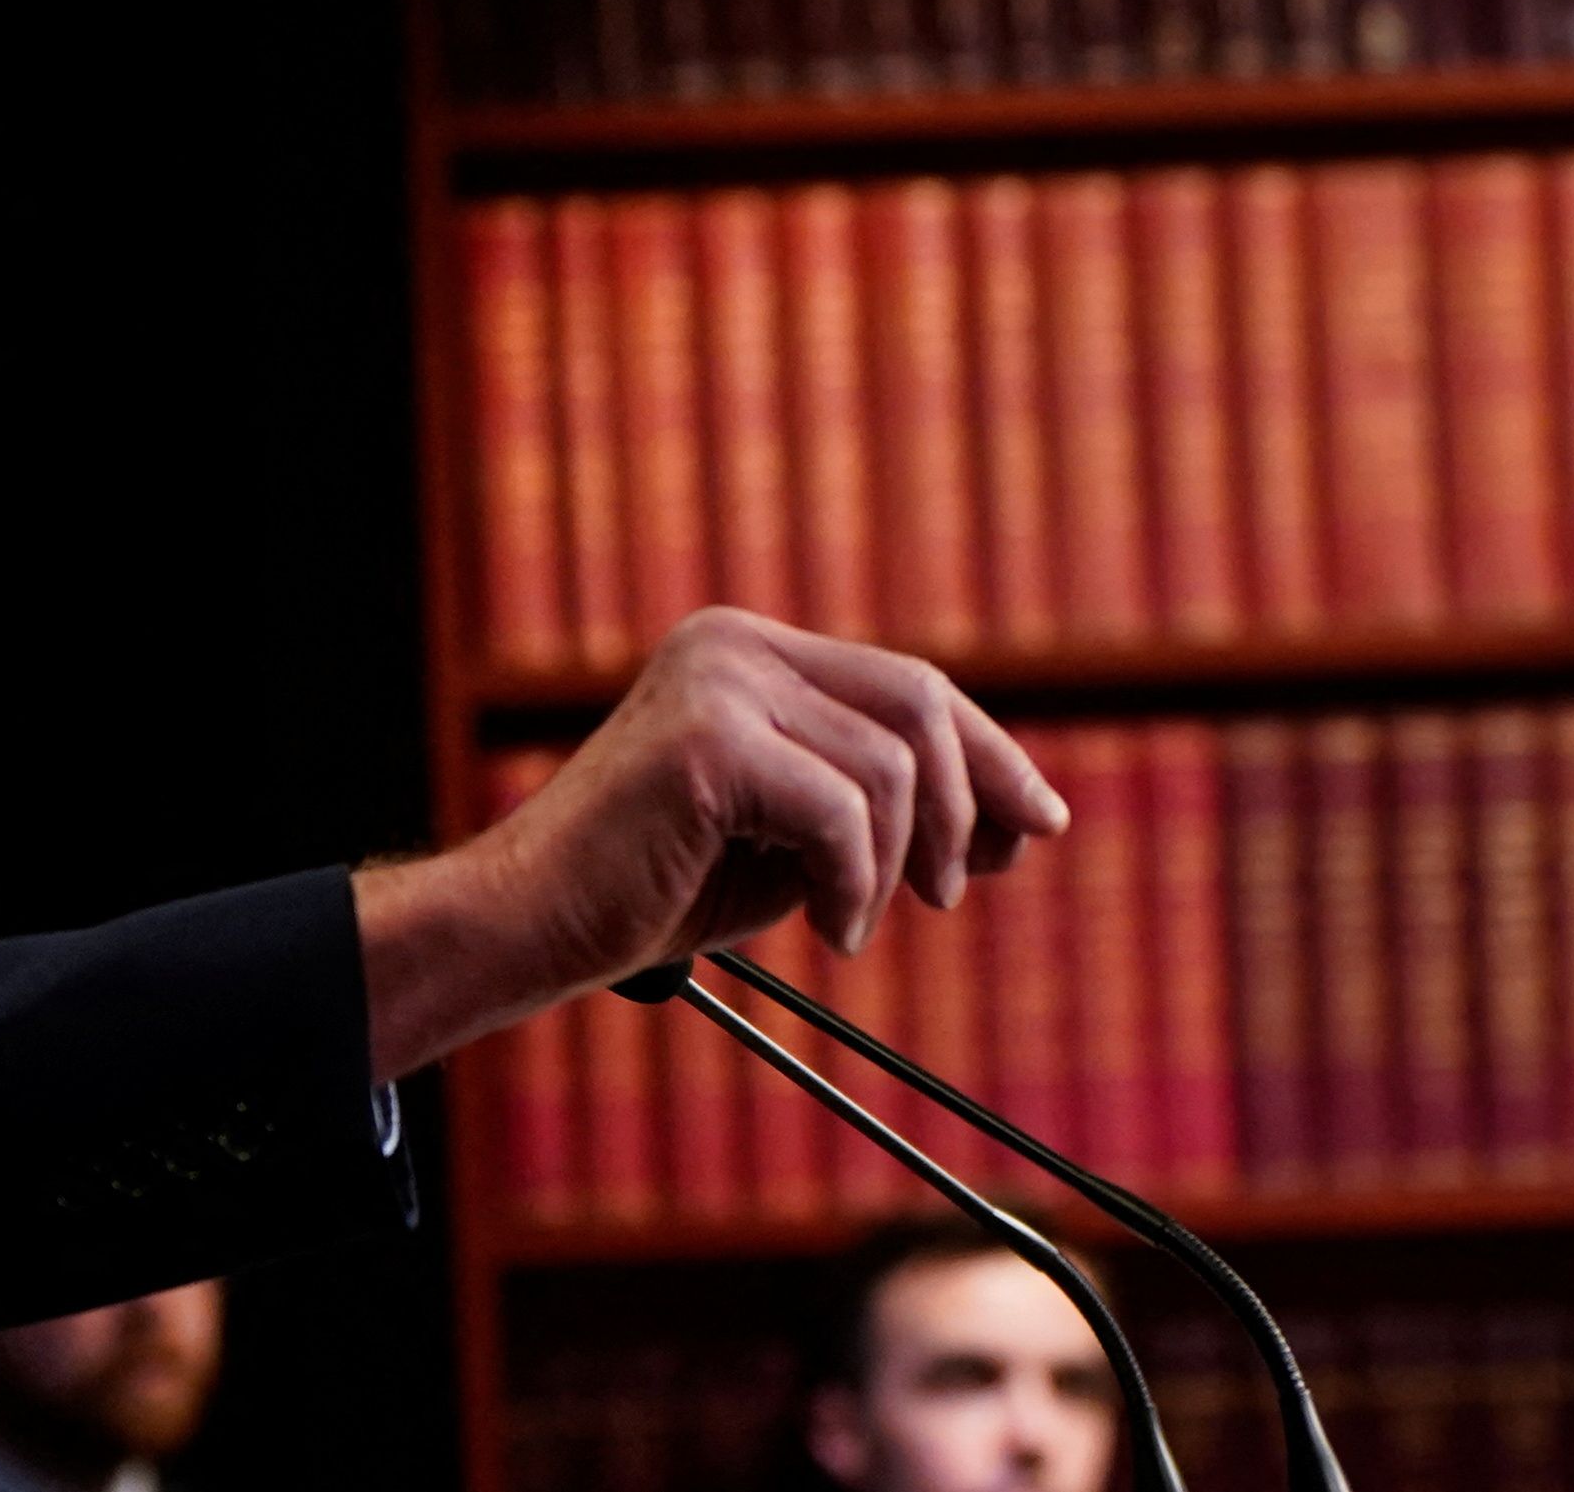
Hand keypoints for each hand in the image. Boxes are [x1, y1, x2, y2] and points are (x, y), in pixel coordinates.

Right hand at [353, 608, 1068, 1079]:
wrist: (533, 921)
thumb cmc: (656, 887)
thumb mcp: (794, 838)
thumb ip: (884, 811)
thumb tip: (1020, 819)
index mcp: (750, 649)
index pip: (908, 683)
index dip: (988, 752)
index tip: (1040, 821)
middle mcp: (735, 642)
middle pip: (918, 701)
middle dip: (965, 803)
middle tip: (950, 893)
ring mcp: (718, 681)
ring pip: (890, 768)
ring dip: (893, 867)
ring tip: (849, 921)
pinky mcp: (708, 739)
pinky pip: (842, 813)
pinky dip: (854, 887)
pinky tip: (825, 931)